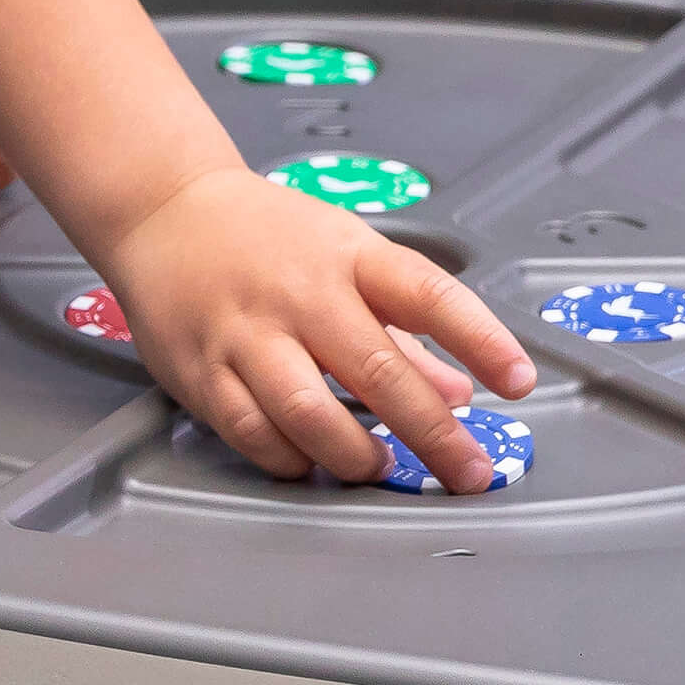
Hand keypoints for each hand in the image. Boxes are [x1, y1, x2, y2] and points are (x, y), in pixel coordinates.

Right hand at [97, 164, 532, 489]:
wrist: (165, 213)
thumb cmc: (265, 236)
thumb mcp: (347, 258)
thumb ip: (406, 330)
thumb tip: (460, 392)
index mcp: (348, 257)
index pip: (428, 295)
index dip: (482, 339)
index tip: (519, 381)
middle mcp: (300, 295)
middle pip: (378, 370)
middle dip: (434, 432)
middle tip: (470, 470)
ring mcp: (246, 335)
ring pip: (309, 412)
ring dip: (355, 455)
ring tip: (379, 466)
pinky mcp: (202, 371)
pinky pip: (252, 433)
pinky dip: (290, 459)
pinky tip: (310, 462)